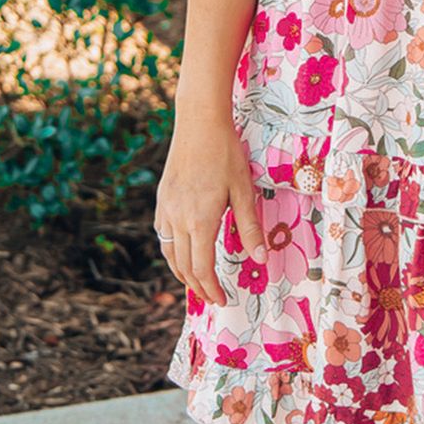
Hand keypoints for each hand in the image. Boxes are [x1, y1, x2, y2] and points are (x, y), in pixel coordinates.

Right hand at [154, 111, 267, 307]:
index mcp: (200, 220)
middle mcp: (178, 219)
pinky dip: (172, 251)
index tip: (221, 299)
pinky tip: (183, 250)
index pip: (201, 269)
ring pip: (169, 253)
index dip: (211, 289)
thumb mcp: (244, 190)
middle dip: (197, 286)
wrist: (199, 123)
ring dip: (182, 272)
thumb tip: (261, 260)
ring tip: (196, 282)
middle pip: (183, 266)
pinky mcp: (162, 199)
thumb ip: (250, 227)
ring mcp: (166, 209)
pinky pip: (163, 234)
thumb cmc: (226, 154)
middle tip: (211, 297)